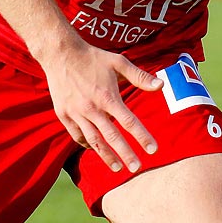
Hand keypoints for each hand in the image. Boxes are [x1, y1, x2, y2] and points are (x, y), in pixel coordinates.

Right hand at [36, 38, 161, 173]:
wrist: (59, 53)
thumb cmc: (92, 57)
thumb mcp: (118, 62)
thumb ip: (140, 76)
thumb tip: (161, 85)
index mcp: (107, 97)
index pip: (129, 122)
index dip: (142, 137)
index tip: (153, 150)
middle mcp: (92, 109)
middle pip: (112, 137)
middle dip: (126, 154)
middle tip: (136, 168)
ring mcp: (76, 113)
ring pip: (93, 140)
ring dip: (105, 156)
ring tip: (116, 168)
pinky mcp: (63, 114)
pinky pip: (77, 135)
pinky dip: (87, 144)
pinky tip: (95, 150)